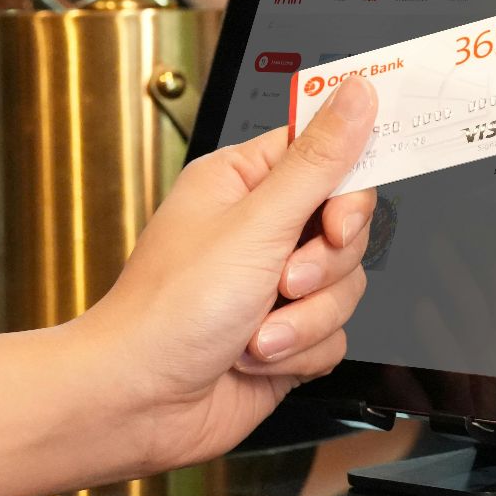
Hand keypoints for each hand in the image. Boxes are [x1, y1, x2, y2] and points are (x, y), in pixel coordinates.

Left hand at [75, 76, 378, 473]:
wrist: (140, 401)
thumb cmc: (169, 310)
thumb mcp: (256, 224)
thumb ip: (318, 161)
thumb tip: (355, 93)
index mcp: (241, 183)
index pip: (322, 155)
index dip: (344, 186)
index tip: (340, 217)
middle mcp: (258, 230)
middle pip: (345, 227)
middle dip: (321, 266)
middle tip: (284, 278)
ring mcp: (272, 286)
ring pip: (345, 286)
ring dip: (305, 318)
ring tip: (256, 330)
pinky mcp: (284, 336)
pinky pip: (333, 334)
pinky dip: (299, 351)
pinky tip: (254, 357)